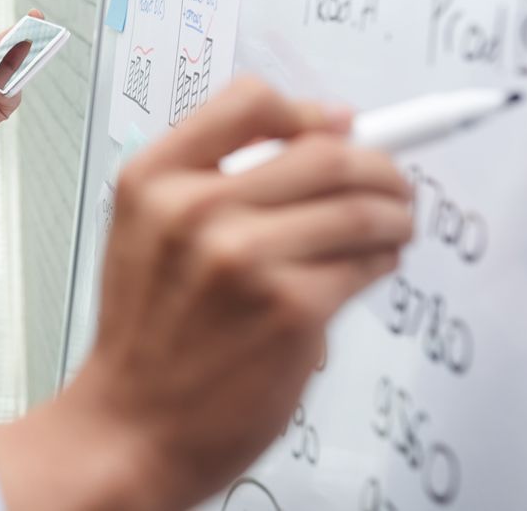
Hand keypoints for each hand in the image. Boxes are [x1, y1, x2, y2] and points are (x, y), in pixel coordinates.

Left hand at [0, 5, 44, 144]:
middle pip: (21, 54)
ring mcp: (4, 89)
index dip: (24, 26)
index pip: (10, 38)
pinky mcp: (5, 107)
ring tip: (16, 53)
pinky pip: (12, 94)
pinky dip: (1, 91)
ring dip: (16, 65)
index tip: (36, 14)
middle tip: (42, 30)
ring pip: (19, 73)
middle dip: (32, 41)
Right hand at [0, 79, 412, 510]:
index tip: (339, 126)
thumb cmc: (147, 334)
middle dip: (379, 165)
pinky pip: (366, 264)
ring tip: (394, 227)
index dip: (308, 112)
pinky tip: (372, 269)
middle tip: (393, 184)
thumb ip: (209, 180)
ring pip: (360, 207)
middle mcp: (196, 209)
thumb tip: (319, 137)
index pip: (248, 101)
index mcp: (154, 180)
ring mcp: (245, 258)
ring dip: (394, 215)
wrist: (131, 425)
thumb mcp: (146, 230)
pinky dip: (383, 262)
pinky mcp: (292, 309)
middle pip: (326, 151)